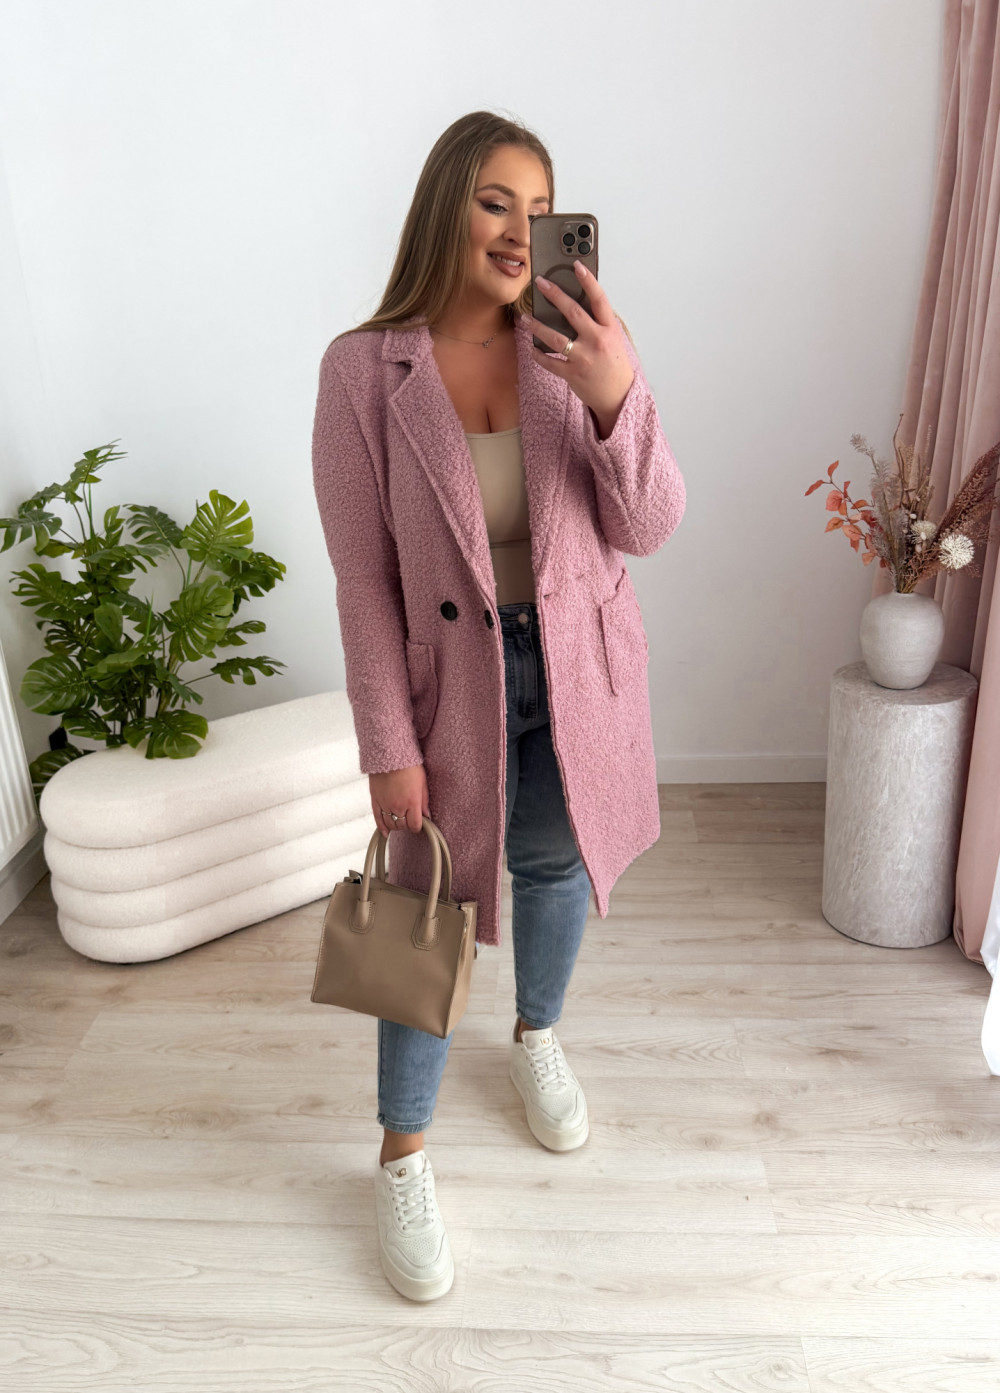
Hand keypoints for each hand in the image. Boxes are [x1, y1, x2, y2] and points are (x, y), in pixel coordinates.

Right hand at [369, 765, 429, 836]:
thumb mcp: (422, 783)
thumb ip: (424, 801)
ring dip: (396, 826)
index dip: (418, 827)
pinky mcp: (375, 800)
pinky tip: (385, 832)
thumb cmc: (409, 766)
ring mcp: (385, 804)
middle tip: (409, 819)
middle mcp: (398, 806)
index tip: (419, 823)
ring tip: (400, 821)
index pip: (415, 825)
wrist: (390, 753)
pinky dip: (382, 827)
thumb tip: (427, 816)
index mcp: (412, 802)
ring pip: (390, 824)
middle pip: (402, 826)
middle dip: (407, 825)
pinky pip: (377, 819)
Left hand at [526, 261, 634, 435]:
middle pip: (572, 313)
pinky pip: (550, 362)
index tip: (576, 265)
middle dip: (554, 295)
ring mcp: (584, 358)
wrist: (619, 396)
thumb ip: (598, 323)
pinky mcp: (572, 374)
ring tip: (526, 317)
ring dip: (537, 326)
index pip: (599, 299)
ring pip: (555, 337)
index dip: (588, 281)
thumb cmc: (614, 365)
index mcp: (609, 329)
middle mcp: (596, 341)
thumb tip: (577, 304)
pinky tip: (531, 348)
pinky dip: (539, 354)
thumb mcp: (613, 339)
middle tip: (541, 283)